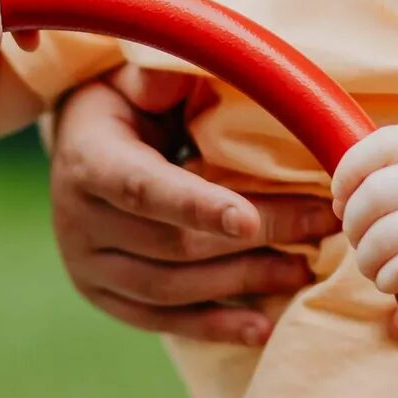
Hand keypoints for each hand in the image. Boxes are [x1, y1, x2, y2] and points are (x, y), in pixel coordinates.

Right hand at [48, 72, 339, 348]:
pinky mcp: (101, 294)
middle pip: (175, 243)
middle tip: (320, 229)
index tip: (249, 222)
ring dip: (244, 282)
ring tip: (302, 270)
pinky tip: (259, 327)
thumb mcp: (136, 78)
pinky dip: (212, 327)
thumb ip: (166, 78)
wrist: (79, 144)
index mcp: (87, 159)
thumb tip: (200, 71)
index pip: (142, 189)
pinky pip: (160, 320)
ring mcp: (86, 264)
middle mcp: (78, 218)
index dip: (196, 206)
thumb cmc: (125, 103)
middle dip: (257, 238)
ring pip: (173, 288)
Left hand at [333, 127, 397, 316]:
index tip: (341, 199)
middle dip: (352, 224)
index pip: (383, 142)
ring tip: (375, 268)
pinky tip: (395, 283)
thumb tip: (338, 196)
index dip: (349, 170)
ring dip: (366, 259)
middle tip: (359, 243)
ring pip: (382, 235)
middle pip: (373, 193)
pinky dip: (386, 280)